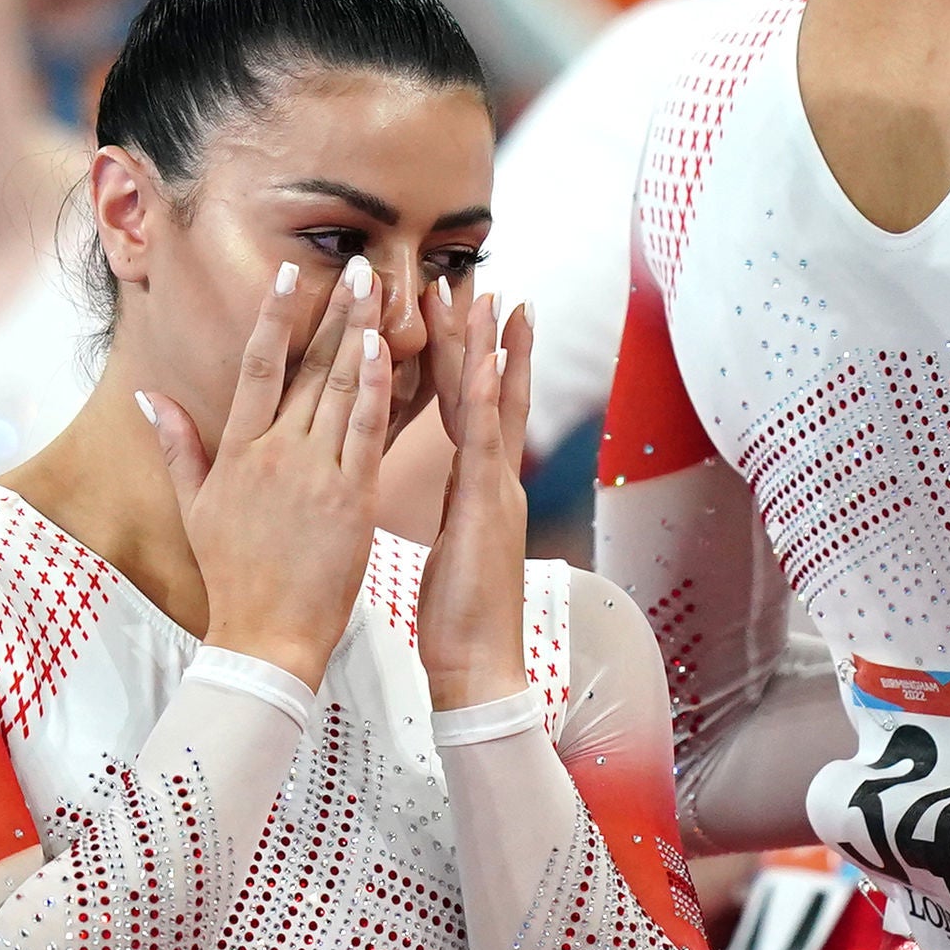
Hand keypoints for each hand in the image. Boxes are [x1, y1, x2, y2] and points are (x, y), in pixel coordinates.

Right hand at [147, 256, 390, 693]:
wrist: (264, 635)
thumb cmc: (233, 574)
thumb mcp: (196, 507)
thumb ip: (179, 446)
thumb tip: (151, 397)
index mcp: (238, 450)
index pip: (255, 367)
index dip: (273, 317)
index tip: (289, 276)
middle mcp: (274, 452)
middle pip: (306, 367)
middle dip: (334, 311)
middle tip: (358, 264)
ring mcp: (312, 473)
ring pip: (340, 389)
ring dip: (361, 333)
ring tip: (379, 288)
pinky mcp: (349, 498)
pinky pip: (365, 431)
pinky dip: (376, 387)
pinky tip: (387, 348)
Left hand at [417, 286, 533, 710]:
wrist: (482, 667)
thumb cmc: (459, 620)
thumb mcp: (453, 550)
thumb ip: (458, 513)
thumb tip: (454, 495)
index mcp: (478, 488)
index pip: (472, 409)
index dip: (472, 361)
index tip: (467, 315)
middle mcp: (494, 479)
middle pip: (489, 392)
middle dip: (484, 337)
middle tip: (480, 282)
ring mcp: (496, 489)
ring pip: (492, 404)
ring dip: (490, 347)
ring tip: (488, 296)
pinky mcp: (489, 507)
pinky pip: (485, 442)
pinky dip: (489, 399)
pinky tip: (487, 361)